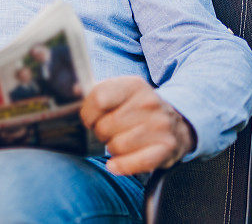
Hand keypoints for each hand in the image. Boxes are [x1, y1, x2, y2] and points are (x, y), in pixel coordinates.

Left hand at [80, 76, 195, 175]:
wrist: (178, 124)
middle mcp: (149, 102)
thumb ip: (96, 91)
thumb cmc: (139, 109)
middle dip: (100, 133)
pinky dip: (121, 166)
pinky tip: (115, 164)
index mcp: (134, 85)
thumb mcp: (121, 92)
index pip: (98, 98)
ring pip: (116, 146)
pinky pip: (133, 163)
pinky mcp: (167, 148)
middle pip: (104, 126)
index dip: (87, 113)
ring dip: (112, 148)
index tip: (90, 119)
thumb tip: (73, 91)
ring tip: (120, 142)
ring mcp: (160, 126)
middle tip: (108, 132)